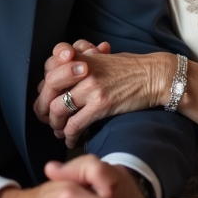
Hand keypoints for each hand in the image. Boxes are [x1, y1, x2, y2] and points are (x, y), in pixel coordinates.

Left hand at [35, 51, 175, 147]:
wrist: (154, 76)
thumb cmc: (130, 69)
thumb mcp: (102, 58)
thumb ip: (82, 64)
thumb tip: (63, 83)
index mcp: (81, 57)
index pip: (49, 71)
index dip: (44, 90)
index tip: (45, 101)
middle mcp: (82, 70)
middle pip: (49, 90)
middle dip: (44, 109)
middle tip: (47, 120)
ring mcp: (91, 87)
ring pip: (58, 109)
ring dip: (56, 125)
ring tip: (60, 132)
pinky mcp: (101, 104)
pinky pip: (75, 124)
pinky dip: (70, 136)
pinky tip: (72, 140)